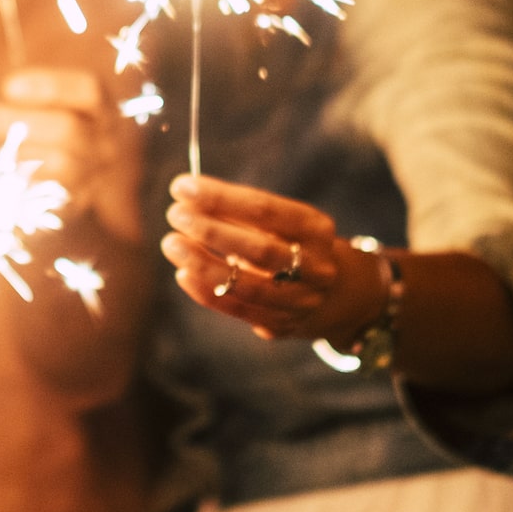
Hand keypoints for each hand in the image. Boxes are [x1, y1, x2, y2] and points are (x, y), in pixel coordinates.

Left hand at [0, 68, 141, 241]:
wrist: (96, 183)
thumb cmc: (59, 134)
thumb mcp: (55, 111)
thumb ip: (26, 105)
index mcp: (103, 110)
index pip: (88, 91)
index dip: (50, 86)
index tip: (8, 87)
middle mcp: (107, 143)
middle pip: (68, 129)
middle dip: (16, 120)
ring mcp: (97, 177)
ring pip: (63, 166)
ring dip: (17, 154)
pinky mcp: (77, 205)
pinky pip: (50, 199)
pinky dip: (20, 186)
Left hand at [160, 175, 380, 341]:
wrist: (340, 294)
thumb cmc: (297, 246)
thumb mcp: (287, 223)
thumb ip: (244, 213)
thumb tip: (190, 195)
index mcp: (316, 229)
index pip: (266, 209)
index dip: (221, 197)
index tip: (183, 186)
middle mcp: (315, 266)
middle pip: (260, 249)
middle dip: (212, 230)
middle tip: (175, 214)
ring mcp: (301, 300)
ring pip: (249, 286)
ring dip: (204, 264)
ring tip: (172, 244)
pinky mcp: (283, 325)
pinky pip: (240, 310)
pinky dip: (208, 292)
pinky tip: (182, 273)